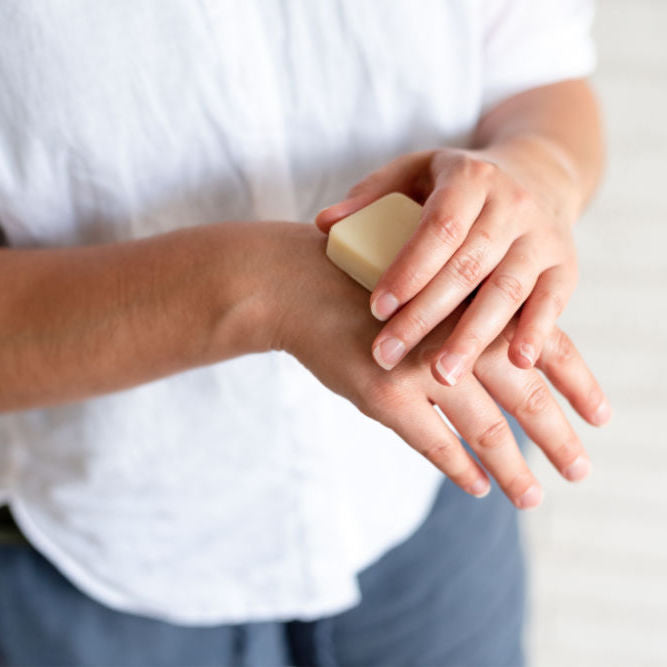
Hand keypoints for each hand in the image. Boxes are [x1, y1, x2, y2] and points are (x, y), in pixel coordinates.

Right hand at [264, 223, 609, 508]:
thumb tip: (506, 353)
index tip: (600, 416)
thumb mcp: (426, 284)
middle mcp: (457, 336)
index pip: (544, 347)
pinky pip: (433, 443)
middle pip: (525, 397)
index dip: (577, 384)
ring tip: (532, 496)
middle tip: (580, 471)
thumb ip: (464, 315)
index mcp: (474, 304)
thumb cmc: (365, 282)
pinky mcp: (384, 396)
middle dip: (557, 438)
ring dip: (513, 468)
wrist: (302, 282)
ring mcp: (421, 369)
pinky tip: (476, 486)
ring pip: (484, 429)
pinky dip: (458, 467)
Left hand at [316, 144, 581, 385]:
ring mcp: (542, 237)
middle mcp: (511, 205)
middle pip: (467, 266)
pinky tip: (516, 363)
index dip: (407, 270)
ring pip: (507, 291)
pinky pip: (552, 302)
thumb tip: (324, 224)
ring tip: (440, 376)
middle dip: (425, 317)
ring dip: (474, 337)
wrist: (536, 175)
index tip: (375, 310)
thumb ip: (371, 196)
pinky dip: (537, 332)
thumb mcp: (415, 174)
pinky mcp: (565, 266)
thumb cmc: (458, 185)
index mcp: (469, 179)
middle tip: (387, 356)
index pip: (437, 229)